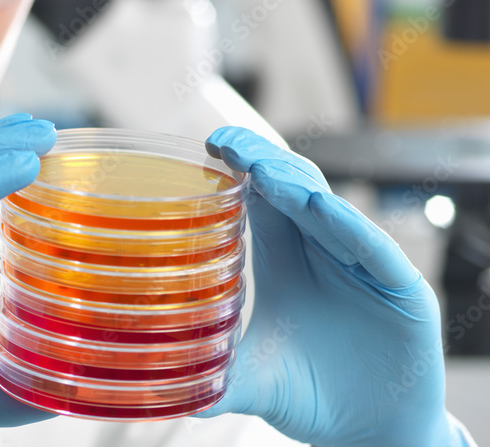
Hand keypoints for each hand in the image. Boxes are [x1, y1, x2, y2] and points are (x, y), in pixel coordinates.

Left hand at [197, 127, 465, 446]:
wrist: (372, 431)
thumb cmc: (311, 393)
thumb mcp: (254, 380)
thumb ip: (214, 376)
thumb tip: (161, 389)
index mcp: (283, 255)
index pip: (260, 195)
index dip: (238, 165)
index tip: (209, 146)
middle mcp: (321, 249)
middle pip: (292, 187)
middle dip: (259, 161)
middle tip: (227, 144)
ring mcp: (362, 264)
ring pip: (328, 208)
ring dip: (295, 185)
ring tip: (262, 169)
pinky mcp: (401, 288)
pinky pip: (372, 247)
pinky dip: (348, 225)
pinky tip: (319, 206)